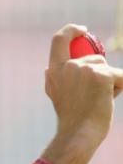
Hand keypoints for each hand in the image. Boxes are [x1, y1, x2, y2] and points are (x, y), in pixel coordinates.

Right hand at [45, 24, 122, 149]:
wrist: (79, 133)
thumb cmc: (70, 117)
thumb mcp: (54, 94)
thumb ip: (54, 78)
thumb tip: (48, 68)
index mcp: (54, 69)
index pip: (59, 39)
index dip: (71, 30)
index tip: (82, 31)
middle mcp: (68, 66)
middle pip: (94, 59)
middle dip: (102, 73)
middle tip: (100, 94)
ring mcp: (85, 68)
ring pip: (107, 68)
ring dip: (111, 82)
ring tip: (101, 100)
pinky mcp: (103, 74)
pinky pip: (119, 76)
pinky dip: (120, 87)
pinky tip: (110, 101)